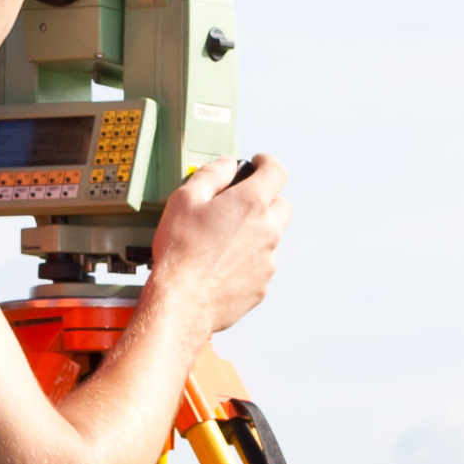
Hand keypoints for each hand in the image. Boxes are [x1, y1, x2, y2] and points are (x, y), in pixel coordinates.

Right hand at [148, 152, 288, 337]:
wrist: (183, 300)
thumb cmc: (180, 250)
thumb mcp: (185, 199)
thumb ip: (211, 175)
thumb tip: (227, 164)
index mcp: (251, 204)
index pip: (276, 172)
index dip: (268, 163)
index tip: (258, 163)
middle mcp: (268, 231)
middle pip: (282, 205)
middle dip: (266, 198)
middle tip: (240, 201)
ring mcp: (269, 260)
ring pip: (272, 237)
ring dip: (256, 230)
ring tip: (222, 237)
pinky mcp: (263, 284)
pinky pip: (262, 264)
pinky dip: (249, 257)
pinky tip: (222, 262)